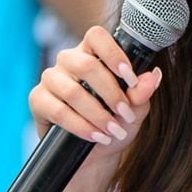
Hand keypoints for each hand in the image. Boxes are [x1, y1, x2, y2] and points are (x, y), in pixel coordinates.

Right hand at [31, 23, 161, 171]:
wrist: (93, 155)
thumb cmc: (113, 125)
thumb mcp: (133, 112)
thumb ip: (141, 94)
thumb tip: (153, 77)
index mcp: (91, 54)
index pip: (97, 36)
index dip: (114, 53)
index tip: (131, 78)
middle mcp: (68, 61)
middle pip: (87, 66)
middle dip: (111, 93)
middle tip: (126, 114)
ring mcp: (50, 79)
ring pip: (73, 92)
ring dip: (97, 115)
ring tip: (113, 131)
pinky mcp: (38, 100)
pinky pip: (59, 111)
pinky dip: (81, 127)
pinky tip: (96, 136)